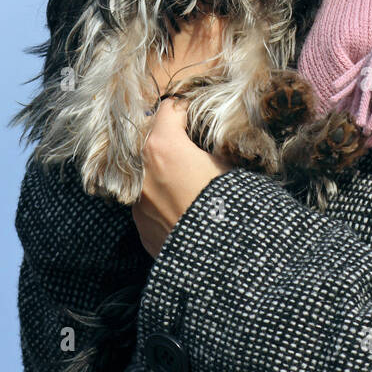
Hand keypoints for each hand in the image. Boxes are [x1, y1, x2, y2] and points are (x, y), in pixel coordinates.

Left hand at [132, 98, 231, 257]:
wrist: (225, 262)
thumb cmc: (232, 206)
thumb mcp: (232, 163)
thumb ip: (216, 143)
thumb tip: (217, 136)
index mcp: (162, 148)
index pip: (169, 109)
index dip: (188, 108)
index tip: (200, 113)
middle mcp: (142, 174)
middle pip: (153, 140)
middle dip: (173, 138)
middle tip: (197, 142)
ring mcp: (138, 205)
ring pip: (149, 174)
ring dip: (166, 170)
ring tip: (193, 179)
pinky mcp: (142, 229)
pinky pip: (151, 203)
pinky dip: (166, 199)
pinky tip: (187, 206)